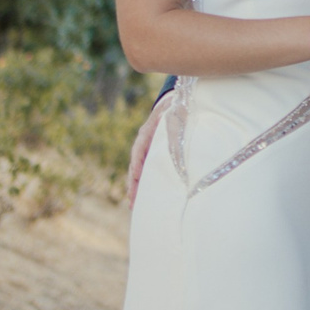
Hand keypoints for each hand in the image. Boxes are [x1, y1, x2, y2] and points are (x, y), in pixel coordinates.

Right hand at [126, 92, 172, 206]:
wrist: (172, 103)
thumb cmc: (174, 108)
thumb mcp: (173, 110)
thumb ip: (173, 117)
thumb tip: (177, 118)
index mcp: (147, 132)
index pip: (139, 148)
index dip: (137, 162)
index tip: (136, 174)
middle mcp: (143, 144)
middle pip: (135, 165)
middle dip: (133, 183)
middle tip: (132, 200)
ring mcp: (145, 151)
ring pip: (137, 172)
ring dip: (135, 188)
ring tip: (133, 205)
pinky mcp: (151, 157)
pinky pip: (144, 172)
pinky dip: (142, 185)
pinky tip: (141, 199)